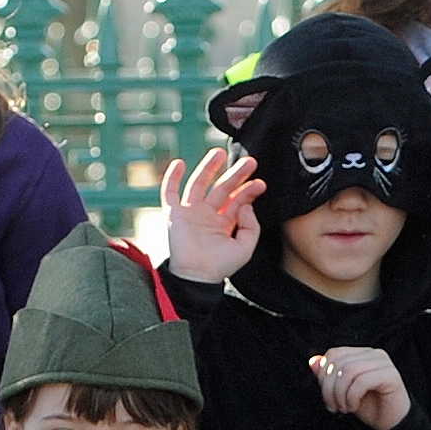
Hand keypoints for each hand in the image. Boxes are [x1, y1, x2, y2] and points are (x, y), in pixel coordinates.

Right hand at [159, 147, 266, 283]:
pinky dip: (172, 178)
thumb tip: (245, 204)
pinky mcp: (175, 214)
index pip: (238, 200)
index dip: (249, 190)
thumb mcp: (245, 248)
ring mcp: (191, 212)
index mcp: (224, 222)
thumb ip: (251, 226)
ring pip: (199, 184)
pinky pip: (170, 193)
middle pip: (222, 188)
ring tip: (219, 152)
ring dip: (209, 168)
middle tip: (251, 162)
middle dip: (236, 174)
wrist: (197, 278)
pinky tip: (180, 164)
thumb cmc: (220, 267)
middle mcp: (208, 214)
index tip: (260, 183)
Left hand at [312, 346, 411, 429]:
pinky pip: (362, 381)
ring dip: (340, 394)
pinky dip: (352, 397)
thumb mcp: (341, 391)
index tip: (327, 399)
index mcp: (362, 354)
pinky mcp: (391, 375)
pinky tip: (353, 407)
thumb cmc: (368, 406)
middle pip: (339, 363)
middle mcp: (374, 354)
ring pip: (349, 371)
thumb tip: (313, 361)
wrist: (390, 424)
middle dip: (330, 389)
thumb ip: (328, 376)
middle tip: (334, 407)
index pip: (334, 354)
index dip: (324, 376)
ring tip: (344, 408)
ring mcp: (384, 363)